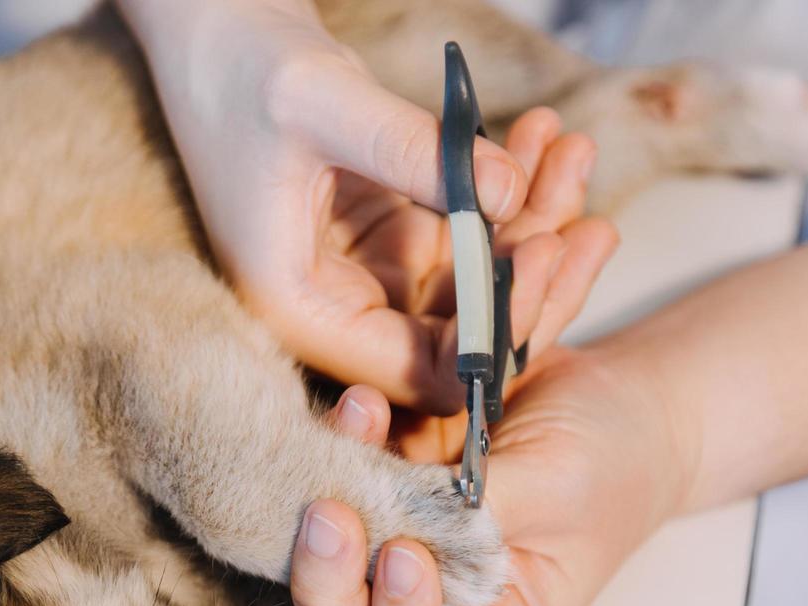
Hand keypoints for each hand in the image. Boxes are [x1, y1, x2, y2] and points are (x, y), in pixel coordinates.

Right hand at [122, 0, 597, 412]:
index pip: (411, 371)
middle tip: (588, 223)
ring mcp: (366, 277)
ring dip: (532, 230)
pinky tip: (545, 139)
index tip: (543, 264)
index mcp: (297, 308)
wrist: (219, 27)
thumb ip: (412, 151)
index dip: (486, 339)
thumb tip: (507, 195)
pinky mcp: (390, 242)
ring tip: (574, 152)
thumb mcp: (322, 102)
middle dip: (528, 287)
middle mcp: (332, 310)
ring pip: (474, 291)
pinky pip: (470, 242)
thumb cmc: (243, 63)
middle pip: (455, 343)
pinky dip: (510, 198)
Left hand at [295, 337, 684, 605]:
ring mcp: (404, 548)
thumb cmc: (612, 459)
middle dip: (329, 583)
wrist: (615, 395)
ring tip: (344, 441)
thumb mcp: (561, 487)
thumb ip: (482, 510)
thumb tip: (399, 514)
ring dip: (318, 513)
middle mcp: (443, 605)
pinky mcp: (385, 491)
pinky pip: (339, 484)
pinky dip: (338, 444)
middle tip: (327, 517)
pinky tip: (361, 405)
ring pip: (331, 564)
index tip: (405, 560)